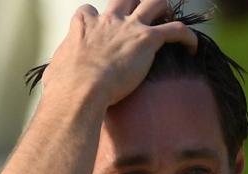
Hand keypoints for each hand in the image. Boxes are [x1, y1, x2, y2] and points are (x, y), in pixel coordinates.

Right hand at [42, 0, 197, 107]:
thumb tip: (56, 80)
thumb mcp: (55, 73)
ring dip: (164, 10)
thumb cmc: (64, 89)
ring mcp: (129, 27)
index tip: (100, 36)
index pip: (88, 12)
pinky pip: (175, 30)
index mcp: (83, 27)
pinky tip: (192, 47)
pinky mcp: (147, 40)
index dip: (96, 21)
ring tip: (169, 23)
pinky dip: (187, 37)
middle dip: (134, 4)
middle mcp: (107, 21)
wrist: (81, 91)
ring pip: (155, 3)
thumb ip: (60, 70)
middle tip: (141, 19)